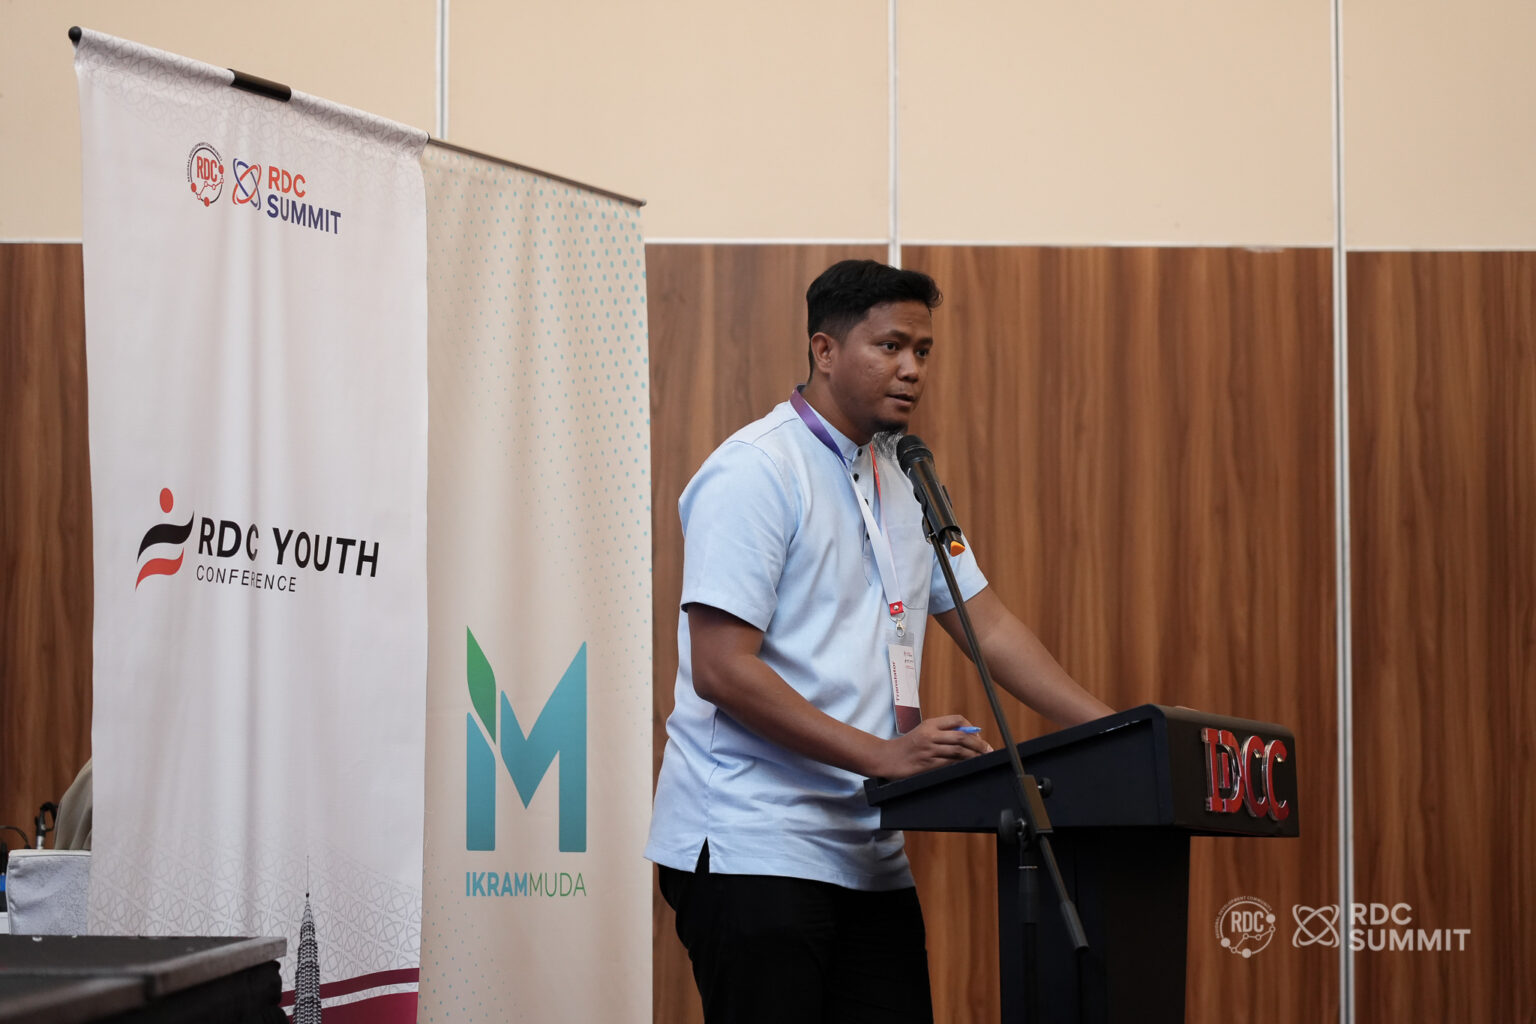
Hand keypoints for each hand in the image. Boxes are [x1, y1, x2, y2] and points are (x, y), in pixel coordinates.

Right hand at [867, 714, 992, 779]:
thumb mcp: (923, 732)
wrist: (887, 758)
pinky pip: (949, 763)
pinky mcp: (927, 764)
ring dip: (974, 755)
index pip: (957, 720)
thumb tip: (966, 736)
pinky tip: (967, 765)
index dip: (971, 727)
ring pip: (958, 751)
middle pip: (962, 736)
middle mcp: (930, 734)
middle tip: (988, 750)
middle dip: (979, 744)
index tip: (978, 736)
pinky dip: (961, 764)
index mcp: (930, 724)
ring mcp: (929, 750)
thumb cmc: (907, 746)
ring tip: (982, 758)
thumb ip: (941, 732)